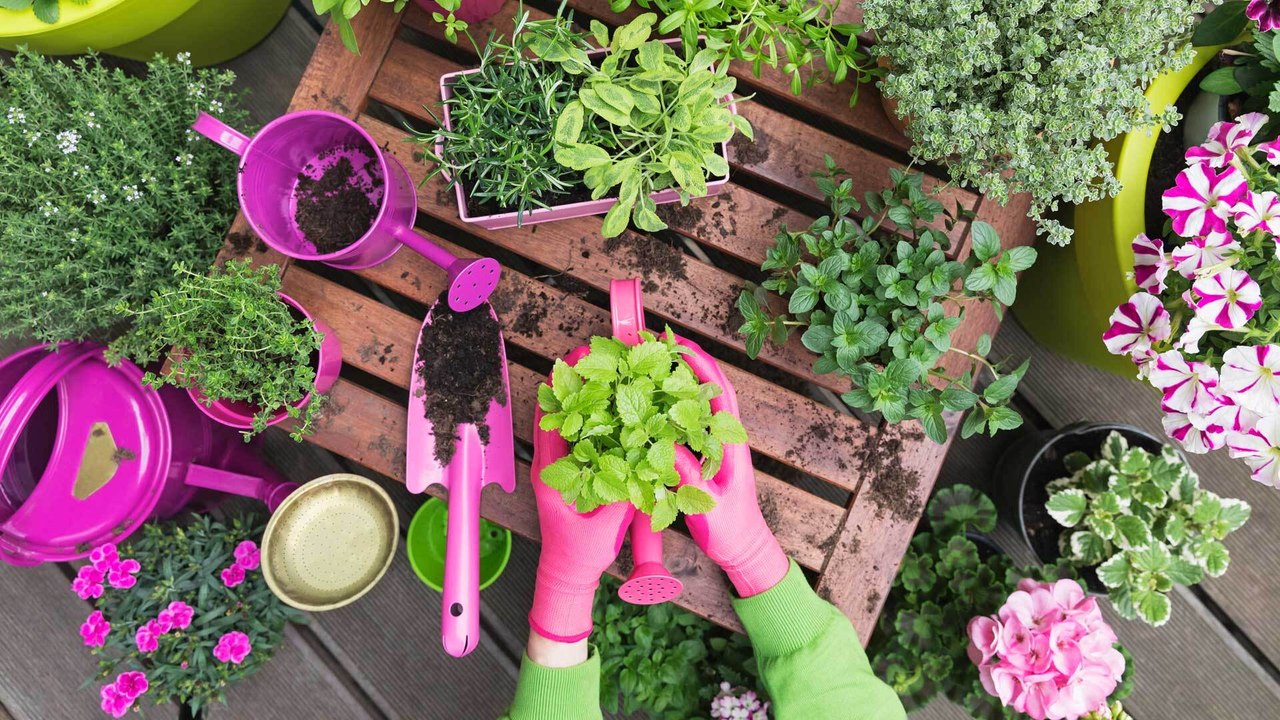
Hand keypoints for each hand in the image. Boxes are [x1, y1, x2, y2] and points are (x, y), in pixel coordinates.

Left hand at [529, 347, 634, 642]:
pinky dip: (597, 417)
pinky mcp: (579, 473)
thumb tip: (640, 465)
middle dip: (576, 380)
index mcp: (552, 472)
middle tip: (593, 350)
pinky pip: (585, 439)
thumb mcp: (603, 526)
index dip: (562, 387)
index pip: (552, 419)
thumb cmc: (581, 553)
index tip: (574, 359)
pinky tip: (617, 401)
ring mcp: (565, 467)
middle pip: (560, 412)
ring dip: (587, 394)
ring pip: (573, 422)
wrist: (570, 574)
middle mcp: (554, 464)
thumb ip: (621, 495)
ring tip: (606, 365)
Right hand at [671, 337, 789, 597]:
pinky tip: (647, 403)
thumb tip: (666, 446)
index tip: (679, 344)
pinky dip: (668, 408)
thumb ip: (690, 476)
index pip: (719, 393)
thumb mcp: (709, 505)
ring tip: (647, 363)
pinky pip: (685, 425)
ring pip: (695, 404)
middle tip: (655, 344)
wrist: (742, 547)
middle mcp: (724, 438)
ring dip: (675, 382)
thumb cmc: (730, 529)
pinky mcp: (702, 456)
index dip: (701, 365)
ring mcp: (714, 446)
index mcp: (731, 443)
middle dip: (684, 363)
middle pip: (707, 389)